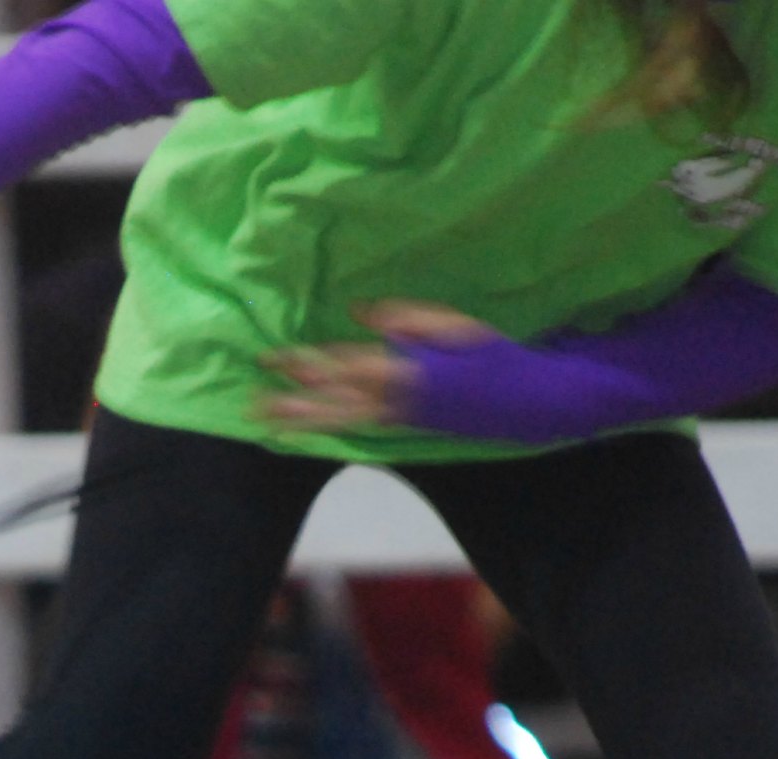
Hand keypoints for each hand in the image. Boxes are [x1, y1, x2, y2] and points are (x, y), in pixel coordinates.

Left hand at [260, 299, 499, 431]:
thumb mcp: (453, 327)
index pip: (345, 368)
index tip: (273, 359)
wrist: (523, 403)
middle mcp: (396, 402)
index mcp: (407, 372)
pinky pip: (356, 427)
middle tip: (253, 403)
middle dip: (293, 401)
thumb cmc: (492, 357)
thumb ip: (406, 320)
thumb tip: (360, 310)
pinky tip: (308, 426)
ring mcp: (399, 419)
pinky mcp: (403, 427)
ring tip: (268, 422)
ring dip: (304, 421)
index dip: (306, 365)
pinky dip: (329, 426)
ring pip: (341, 420)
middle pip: (334, 401)